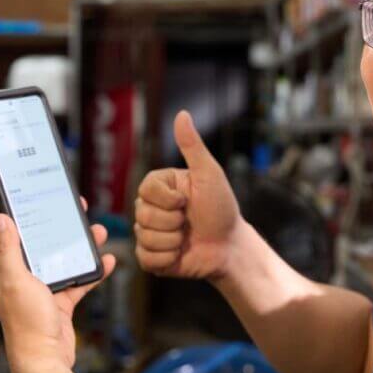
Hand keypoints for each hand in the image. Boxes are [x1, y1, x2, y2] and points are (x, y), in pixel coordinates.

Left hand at [0, 199, 115, 372]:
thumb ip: (8, 249)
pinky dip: (92, 272)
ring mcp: (43, 291)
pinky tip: (106, 262)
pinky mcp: (60, 303)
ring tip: (98, 233)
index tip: (43, 198)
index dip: (29, 215)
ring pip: (63, 260)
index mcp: (7, 270)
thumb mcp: (17, 280)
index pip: (16, 235)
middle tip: (77, 210)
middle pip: (44, 245)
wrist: (45, 361)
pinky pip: (78, 281)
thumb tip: (0, 219)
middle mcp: (23, 279)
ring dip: (81, 247)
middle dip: (61, 228)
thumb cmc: (26, 324)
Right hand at [134, 110, 242, 280]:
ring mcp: (149, 233)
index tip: (187, 200)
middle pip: (143, 215)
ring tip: (186, 237)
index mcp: (160, 187)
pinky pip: (147, 258)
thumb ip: (192, 146)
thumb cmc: (221, 208)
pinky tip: (180, 253)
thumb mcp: (209, 174)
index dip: (169, 199)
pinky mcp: (151, 256)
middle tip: (189, 221)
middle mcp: (150, 208)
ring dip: (173, 240)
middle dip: (174, 221)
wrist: (229, 246)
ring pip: (145, 237)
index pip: (146, 190)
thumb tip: (181, 114)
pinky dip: (168, 258)